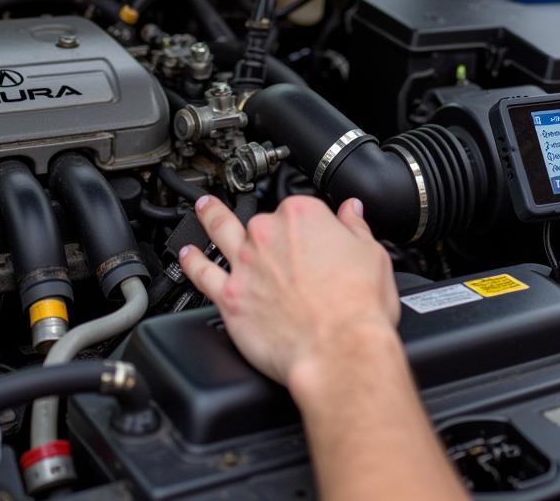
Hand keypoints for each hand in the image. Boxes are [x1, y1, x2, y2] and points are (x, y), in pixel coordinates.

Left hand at [179, 194, 399, 388]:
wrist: (339, 350)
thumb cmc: (358, 308)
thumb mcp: (372, 255)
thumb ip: (356, 228)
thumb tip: (351, 212)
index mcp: (304, 216)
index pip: (300, 208)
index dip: (310, 225)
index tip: (317, 237)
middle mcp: (269, 234)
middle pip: (264, 222)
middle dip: (271, 232)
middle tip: (282, 246)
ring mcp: (246, 265)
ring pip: (221, 232)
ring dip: (210, 217)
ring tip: (203, 208)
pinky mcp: (230, 298)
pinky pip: (203, 274)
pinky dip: (192, 262)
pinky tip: (187, 255)